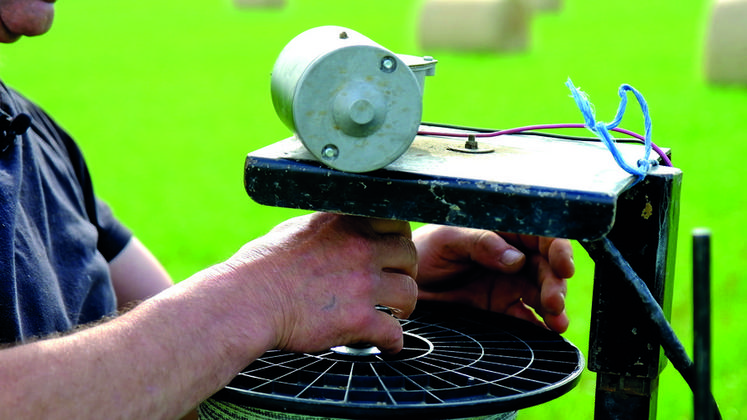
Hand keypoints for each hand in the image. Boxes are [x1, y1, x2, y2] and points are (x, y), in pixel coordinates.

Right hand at [225, 213, 417, 353]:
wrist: (246, 301)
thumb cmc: (260, 267)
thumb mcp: (296, 228)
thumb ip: (327, 227)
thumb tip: (338, 231)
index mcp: (346, 222)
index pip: (396, 222)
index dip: (397, 240)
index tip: (391, 255)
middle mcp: (360, 247)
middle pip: (409, 256)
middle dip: (405, 272)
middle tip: (393, 285)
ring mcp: (362, 283)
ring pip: (409, 293)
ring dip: (403, 307)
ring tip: (392, 314)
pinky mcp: (358, 319)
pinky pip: (395, 333)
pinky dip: (393, 342)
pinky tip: (386, 344)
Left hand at [413, 225, 573, 332]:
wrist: (404, 285)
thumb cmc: (424, 252)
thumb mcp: (447, 240)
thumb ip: (480, 243)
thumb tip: (516, 258)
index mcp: (502, 232)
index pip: (540, 235)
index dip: (558, 248)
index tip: (563, 265)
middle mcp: (511, 257)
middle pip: (546, 267)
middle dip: (556, 283)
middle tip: (554, 301)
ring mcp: (509, 284)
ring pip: (542, 292)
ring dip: (555, 306)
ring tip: (557, 322)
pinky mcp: (501, 308)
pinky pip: (527, 317)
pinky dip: (540, 325)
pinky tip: (547, 331)